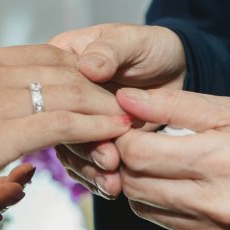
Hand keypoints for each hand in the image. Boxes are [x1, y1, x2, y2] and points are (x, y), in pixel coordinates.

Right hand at [0, 45, 131, 208]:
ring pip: (70, 92)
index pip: (46, 56)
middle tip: (126, 104)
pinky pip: (61, 121)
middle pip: (65, 69)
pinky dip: (94, 125)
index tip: (101, 88)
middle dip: (100, 87)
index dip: (80, 72)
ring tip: (130, 121)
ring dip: (104, 107)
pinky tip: (113, 133)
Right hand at [48, 23, 185, 199]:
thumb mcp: (132, 41)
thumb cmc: (149, 47)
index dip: (72, 112)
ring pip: (72, 150)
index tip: (98, 129)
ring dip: (90, 170)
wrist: (174, 69)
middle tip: (109, 161)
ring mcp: (77, 121)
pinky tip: (113, 188)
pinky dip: (99, 178)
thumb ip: (110, 51)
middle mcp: (62, 96)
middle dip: (84, 148)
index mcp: (60, 63)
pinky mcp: (94, 141)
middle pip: (60, 126)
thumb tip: (89, 66)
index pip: (54, 91)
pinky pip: (88, 164)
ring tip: (113, 182)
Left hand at [113, 87, 229, 229]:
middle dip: (126, 162)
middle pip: (134, 184)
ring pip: (143, 208)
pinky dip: (162, 204)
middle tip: (139, 145)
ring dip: (140, 184)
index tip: (129, 128)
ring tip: (159, 164)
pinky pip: (166, 226)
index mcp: (222, 159)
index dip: (123, 139)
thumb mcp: (228, 110)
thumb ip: (172, 103)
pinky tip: (180, 187)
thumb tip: (125, 99)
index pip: (139, 155)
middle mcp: (218, 202)